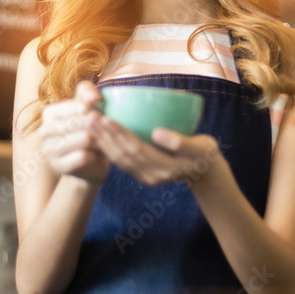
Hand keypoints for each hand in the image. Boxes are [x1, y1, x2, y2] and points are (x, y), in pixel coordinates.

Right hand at [39, 80, 109, 185]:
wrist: (88, 164)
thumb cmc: (88, 132)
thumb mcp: (88, 109)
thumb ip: (88, 94)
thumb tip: (93, 98)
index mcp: (50, 113)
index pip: (80, 106)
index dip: (97, 109)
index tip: (103, 114)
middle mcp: (45, 131)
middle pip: (82, 122)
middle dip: (98, 126)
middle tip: (105, 131)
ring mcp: (49, 150)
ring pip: (85, 138)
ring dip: (99, 140)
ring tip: (102, 142)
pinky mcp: (59, 166)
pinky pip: (84, 156)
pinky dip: (95, 155)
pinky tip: (96, 156)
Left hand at [89, 116, 225, 186]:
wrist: (205, 172)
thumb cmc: (204, 154)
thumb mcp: (201, 147)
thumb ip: (180, 141)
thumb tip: (157, 132)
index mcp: (165, 169)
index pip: (137, 149)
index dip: (120, 134)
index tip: (106, 118)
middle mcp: (151, 176)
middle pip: (122, 154)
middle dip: (104, 136)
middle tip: (90, 117)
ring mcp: (144, 177)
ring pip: (118, 159)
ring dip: (102, 141)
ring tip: (90, 123)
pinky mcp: (140, 174)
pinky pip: (120, 160)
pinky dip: (108, 147)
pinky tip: (99, 134)